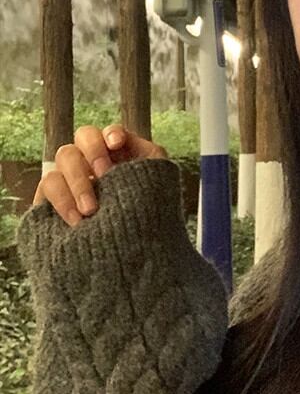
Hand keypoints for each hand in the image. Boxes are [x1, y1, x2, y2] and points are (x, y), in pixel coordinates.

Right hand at [33, 125, 167, 226]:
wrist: (129, 261)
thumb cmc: (146, 221)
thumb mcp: (156, 187)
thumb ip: (148, 161)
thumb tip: (122, 141)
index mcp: (119, 156)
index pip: (111, 132)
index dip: (111, 133)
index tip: (117, 144)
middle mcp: (92, 161)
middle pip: (84, 136)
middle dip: (94, 152)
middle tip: (104, 175)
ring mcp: (71, 178)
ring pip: (64, 156)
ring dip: (78, 180)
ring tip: (91, 211)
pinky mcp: (51, 197)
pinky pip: (48, 185)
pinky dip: (62, 200)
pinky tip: (77, 221)